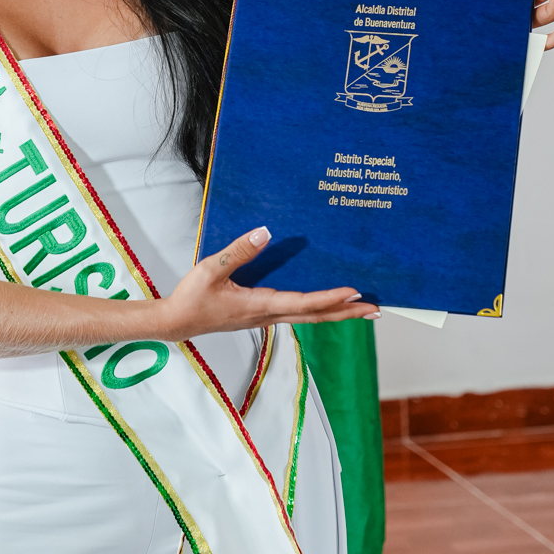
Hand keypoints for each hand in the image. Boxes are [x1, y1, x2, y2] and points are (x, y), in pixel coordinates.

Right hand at [161, 227, 378, 338]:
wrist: (177, 322)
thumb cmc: (193, 298)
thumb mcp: (212, 269)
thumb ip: (239, 251)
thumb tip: (264, 232)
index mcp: (261, 305)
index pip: (304, 303)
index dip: (330, 297)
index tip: (355, 292)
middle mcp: (269, 315)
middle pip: (317, 316)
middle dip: (348, 313)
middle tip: (376, 310)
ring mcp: (267, 318)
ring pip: (310, 317)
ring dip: (338, 313)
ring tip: (362, 309)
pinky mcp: (262, 315)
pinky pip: (299, 313)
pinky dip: (319, 310)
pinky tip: (326, 304)